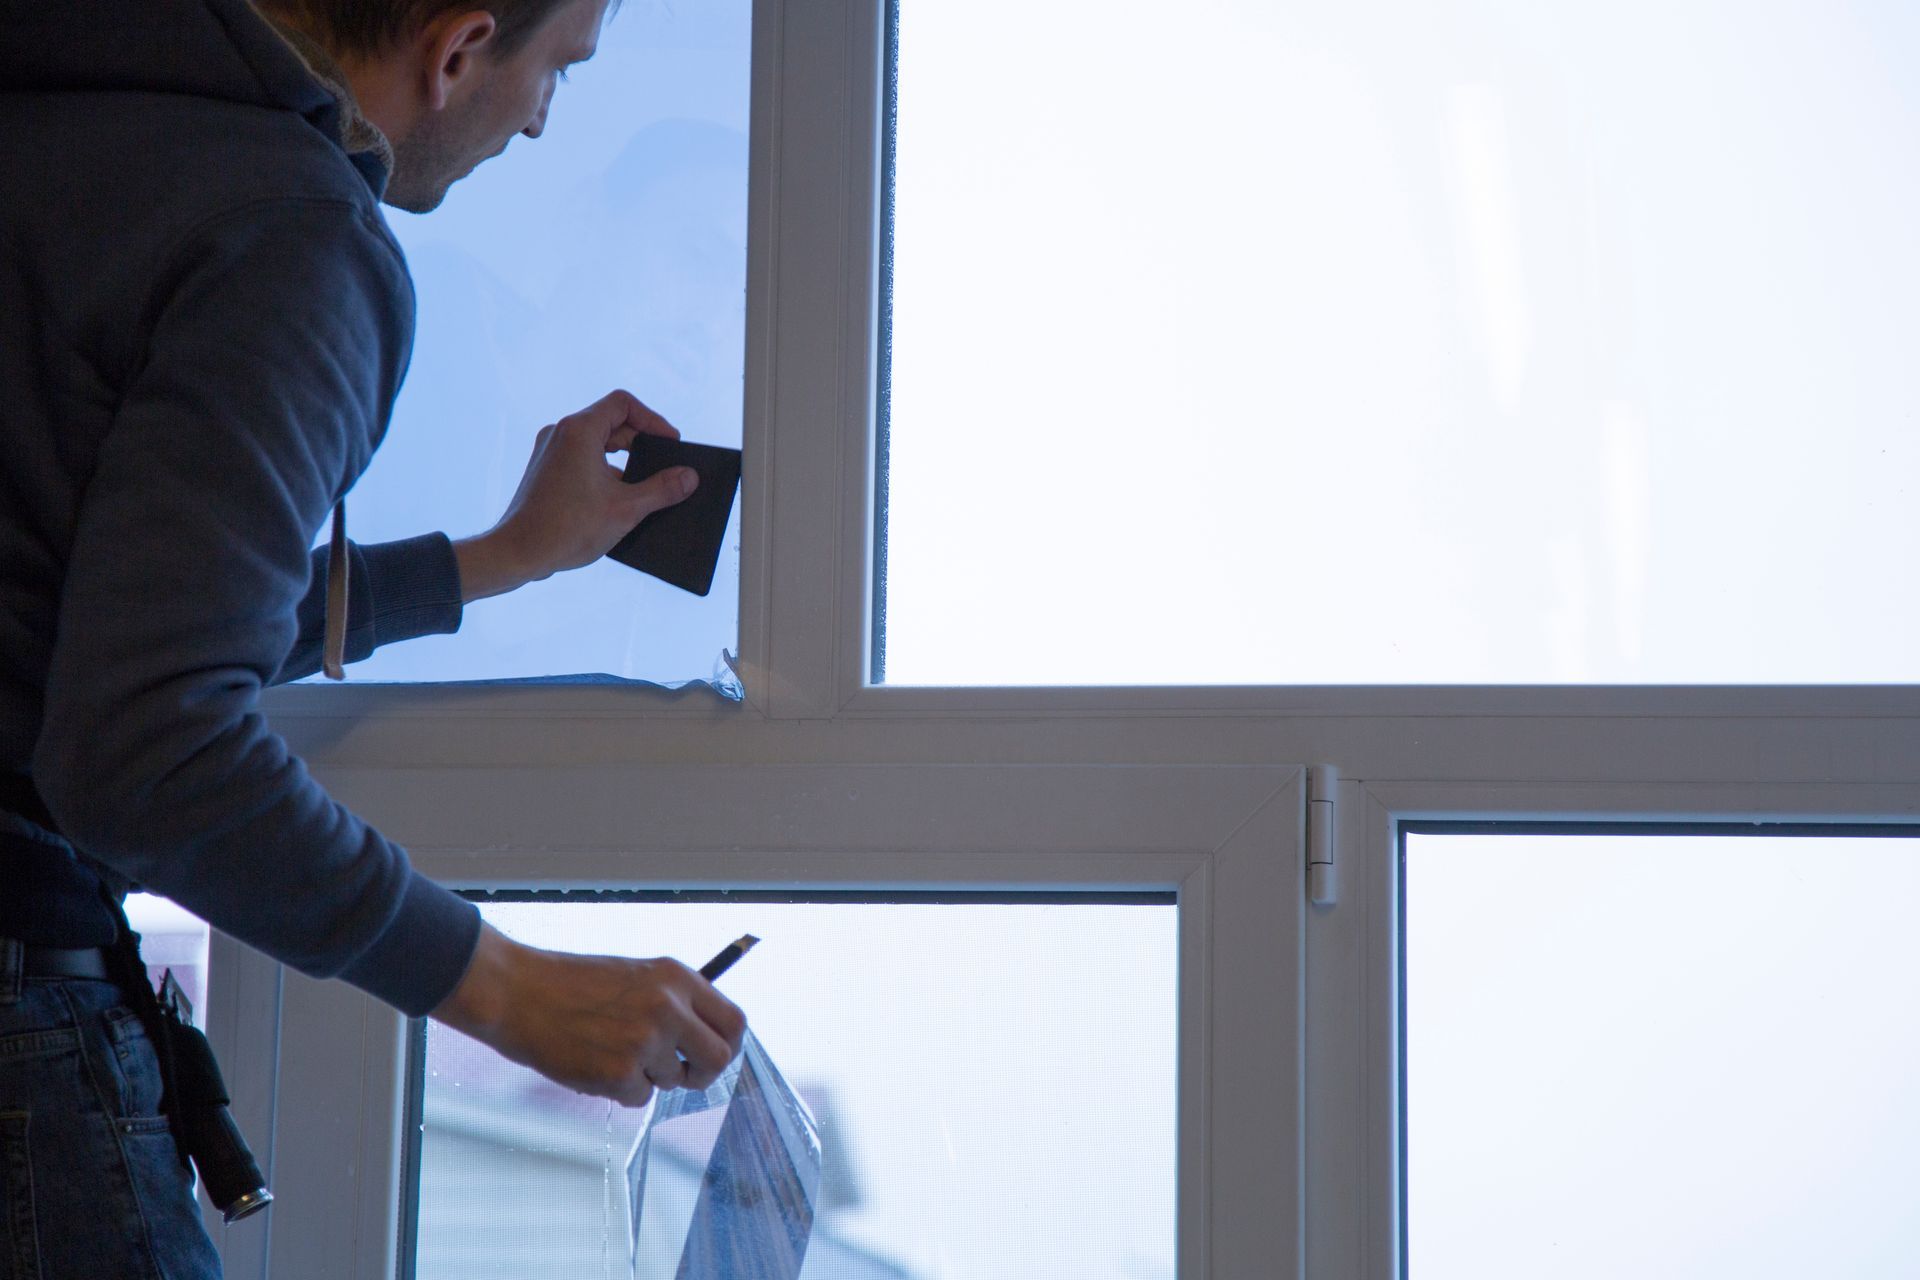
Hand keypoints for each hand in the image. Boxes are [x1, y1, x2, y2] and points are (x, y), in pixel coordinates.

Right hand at [433, 923, 747, 1105]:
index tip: (714, 1054)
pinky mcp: (618, 1073)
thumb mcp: (637, 976)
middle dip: (702, 1074)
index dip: (728, 1044)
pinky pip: (639, 1097)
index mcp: (677, 978)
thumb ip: (674, 1002)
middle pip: (719, 1059)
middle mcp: (668, 1007)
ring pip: (672, 1081)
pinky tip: (594, 1062)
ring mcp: (644, 1041)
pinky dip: (620, 1089)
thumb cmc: (573, 984)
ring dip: (648, 1076)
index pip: (734, 1021)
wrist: (518, 992)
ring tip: (611, 1050)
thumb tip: (707, 1036)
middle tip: (680, 1074)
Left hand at [453, 389, 699, 601]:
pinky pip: (581, 458)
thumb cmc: (566, 528)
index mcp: (579, 431)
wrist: (518, 552)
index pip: (623, 404)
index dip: (653, 420)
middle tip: (663, 466)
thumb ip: (662, 489)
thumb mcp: (626, 508)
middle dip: (641, 441)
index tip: (670, 443)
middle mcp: (560, 433)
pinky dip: (603, 470)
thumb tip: (689, 476)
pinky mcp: (545, 470)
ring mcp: (550, 452)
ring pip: (596, 442)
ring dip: (623, 458)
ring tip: (642, 485)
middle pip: (611, 422)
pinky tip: (616, 499)